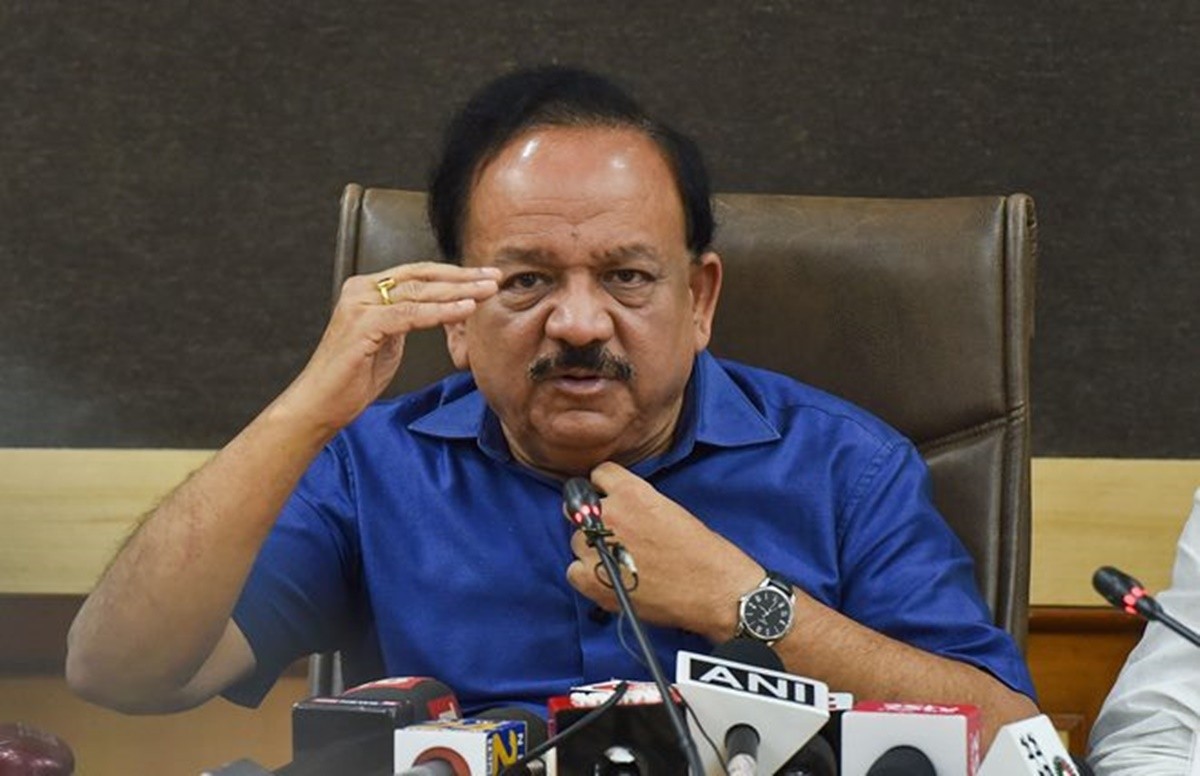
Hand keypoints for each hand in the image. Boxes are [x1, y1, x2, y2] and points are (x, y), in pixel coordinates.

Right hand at [276, 262, 498, 433]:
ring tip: (487, 291)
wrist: (320, 404)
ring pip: (419, 292)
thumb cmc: (352, 378)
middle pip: (421, 277)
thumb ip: (406, 320)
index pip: (417, 274)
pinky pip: (411, 315)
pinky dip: (441, 311)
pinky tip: (465, 309)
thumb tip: (436, 310)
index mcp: (366, 290)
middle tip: (494, 278)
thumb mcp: (387, 341)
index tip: (483, 277)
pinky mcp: (363, 325)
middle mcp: (361, 290)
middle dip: (462, 277)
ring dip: (458, 291)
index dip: (452, 274)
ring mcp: (360, 306)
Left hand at [566, 462, 763, 641]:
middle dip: (593, 519)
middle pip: (580, 508)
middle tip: (615, 537)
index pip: (599, 474)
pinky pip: (573, 570)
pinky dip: (587, 577)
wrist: (715, 590)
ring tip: (619, 564)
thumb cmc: (702, 552)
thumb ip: (637, 504)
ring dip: (592, 550)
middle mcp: (610, 513)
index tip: (612, 501)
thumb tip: (618, 510)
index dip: (606, 489)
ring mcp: (598, 546)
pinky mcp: (593, 580)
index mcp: (631, 491)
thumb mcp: (669, 509)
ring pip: (576, 541)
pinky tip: (609, 580)